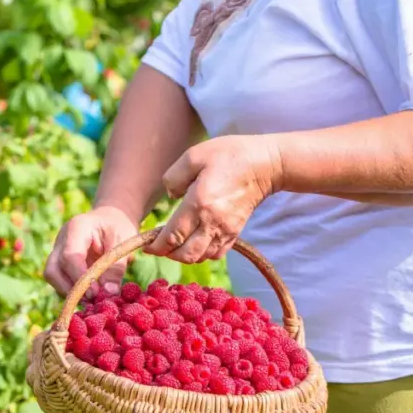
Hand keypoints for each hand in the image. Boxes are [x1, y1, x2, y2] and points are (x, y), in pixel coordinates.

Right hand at [44, 206, 139, 296]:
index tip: (96, 294)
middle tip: (92, 301)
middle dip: (69, 289)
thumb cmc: (118, 227)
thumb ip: (116, 267)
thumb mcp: (124, 243)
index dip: (80, 279)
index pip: (70, 257)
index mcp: (77, 228)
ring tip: (92, 301)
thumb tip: (108, 293)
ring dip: (69, 292)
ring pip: (52, 277)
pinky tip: (88, 296)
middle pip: (52, 270)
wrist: (111, 218)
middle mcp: (61, 239)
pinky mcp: (59, 262)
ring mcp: (57, 251)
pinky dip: (72, 291)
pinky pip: (59, 280)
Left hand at [145, 136, 282, 262]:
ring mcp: (226, 230)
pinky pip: (216, 254)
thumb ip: (174, 177)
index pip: (172, 237)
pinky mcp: (236, 232)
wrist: (266, 164)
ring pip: (200, 257)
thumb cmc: (229, 155)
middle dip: (167, 253)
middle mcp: (212, 222)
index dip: (156, 246)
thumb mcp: (194, 155)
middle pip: (185, 254)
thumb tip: (171, 197)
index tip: (146, 245)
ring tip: (176, 242)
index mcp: (199, 203)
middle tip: (159, 244)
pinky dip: (202, 254)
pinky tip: (195, 241)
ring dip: (184, 255)